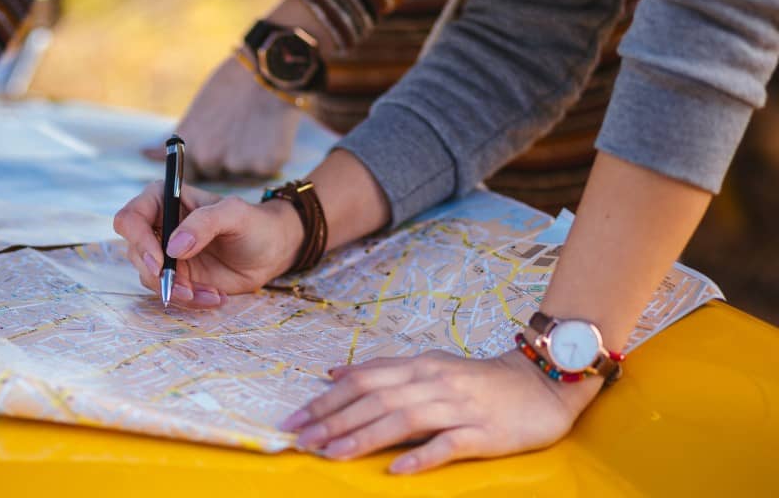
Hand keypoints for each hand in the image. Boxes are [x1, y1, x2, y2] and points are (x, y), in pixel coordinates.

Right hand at [113, 182, 303, 306]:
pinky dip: (191, 301)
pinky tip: (216, 296)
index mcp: (164, 199)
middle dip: (159, 275)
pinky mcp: (176, 277)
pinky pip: (170, 293)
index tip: (160, 262)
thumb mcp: (235, 214)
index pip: (130, 219)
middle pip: (135, 253)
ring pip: (150, 278)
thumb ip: (205, 222)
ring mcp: (165, 254)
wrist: (271, 251)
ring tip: (211, 293)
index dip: (139, 241)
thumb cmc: (254, 223)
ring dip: (177, 291)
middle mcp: (158, 226)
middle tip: (186, 288)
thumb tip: (174, 246)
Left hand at [151, 56, 300, 178]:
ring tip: (255, 129)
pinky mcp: (265, 166)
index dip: (204, 160)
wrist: (268, 70)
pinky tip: (270, 133)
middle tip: (239, 131)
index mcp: (189, 146)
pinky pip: (265, 170)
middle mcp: (209, 160)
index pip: (190, 173)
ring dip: (248, 160)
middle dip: (227, 158)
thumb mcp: (196, 112)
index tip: (217, 143)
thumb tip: (145, 154)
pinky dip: (268, 157)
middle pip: (217, 174)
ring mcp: (238, 165)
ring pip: (242, 173)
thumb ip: (177, 139)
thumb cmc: (231, 86)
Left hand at [279, 349, 601, 472]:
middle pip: (375, 400)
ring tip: (332, 453)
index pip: (363, 382)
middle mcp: (433, 383)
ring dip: (364, 437)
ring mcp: (458, 407)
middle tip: (300, 440)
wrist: (542, 384)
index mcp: (418, 367)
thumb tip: (334, 374)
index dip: (326, 401)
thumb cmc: (479, 381)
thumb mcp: (428, 366)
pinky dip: (421, 456)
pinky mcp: (483, 433)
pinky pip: (448, 444)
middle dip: (333, 420)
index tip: (294, 421)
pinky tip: (396, 470)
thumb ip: (383, 370)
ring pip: (403, 420)